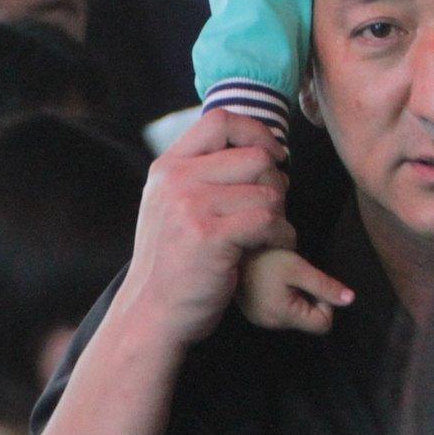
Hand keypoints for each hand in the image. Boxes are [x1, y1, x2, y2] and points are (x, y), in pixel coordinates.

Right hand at [118, 110, 295, 346]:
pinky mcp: (210, 236)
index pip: (219, 120)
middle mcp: (176, 180)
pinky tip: (273, 246)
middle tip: (273, 208)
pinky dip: (282, 234)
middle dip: (276, 181)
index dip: (255, 131)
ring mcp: (191, 206)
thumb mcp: (171, 206)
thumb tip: (256, 145)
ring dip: (281, 214)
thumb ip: (201, 174)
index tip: (273, 155)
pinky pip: (268, 220)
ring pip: (267, 190)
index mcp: (167, 167)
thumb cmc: (173, 262)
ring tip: (272, 233)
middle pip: (254, 156)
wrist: (151, 314)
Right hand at [237, 246, 354, 334]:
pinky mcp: (256, 313)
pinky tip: (275, 282)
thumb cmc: (266, 258)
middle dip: (311, 299)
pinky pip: (282, 312)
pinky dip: (285, 298)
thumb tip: (350, 299)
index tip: (314, 284)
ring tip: (285, 278)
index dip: (326, 304)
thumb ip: (325, 286)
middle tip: (298, 278)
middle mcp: (274, 325)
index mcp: (285, 316)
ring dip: (298, 297)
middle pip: (310, 321)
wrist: (233, 252)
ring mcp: (263, 321)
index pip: (323, 325)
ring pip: (297, 316)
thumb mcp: (299, 268)